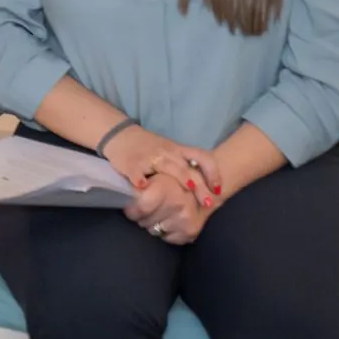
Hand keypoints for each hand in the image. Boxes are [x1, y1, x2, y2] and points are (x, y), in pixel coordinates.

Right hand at [103, 124, 221, 201]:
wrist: (120, 135)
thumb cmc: (149, 147)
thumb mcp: (171, 151)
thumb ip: (185, 165)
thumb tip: (205, 187)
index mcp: (178, 150)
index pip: (201, 157)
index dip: (213, 173)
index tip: (218, 189)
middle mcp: (166, 152)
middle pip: (187, 168)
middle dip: (200, 186)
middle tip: (209, 203)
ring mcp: (149, 157)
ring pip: (167, 166)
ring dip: (179, 178)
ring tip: (187, 191)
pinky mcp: (131, 163)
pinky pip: (136, 171)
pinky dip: (139, 178)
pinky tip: (142, 187)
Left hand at [124, 173, 209, 245]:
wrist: (204, 185)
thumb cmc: (172, 177)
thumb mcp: (155, 172)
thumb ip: (138, 181)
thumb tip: (123, 193)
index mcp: (166, 187)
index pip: (140, 208)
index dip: (132, 208)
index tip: (131, 206)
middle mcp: (178, 203)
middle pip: (144, 222)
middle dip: (141, 217)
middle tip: (147, 208)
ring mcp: (186, 219)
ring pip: (154, 231)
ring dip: (153, 224)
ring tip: (160, 212)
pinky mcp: (191, 231)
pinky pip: (167, 239)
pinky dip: (165, 232)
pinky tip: (169, 220)